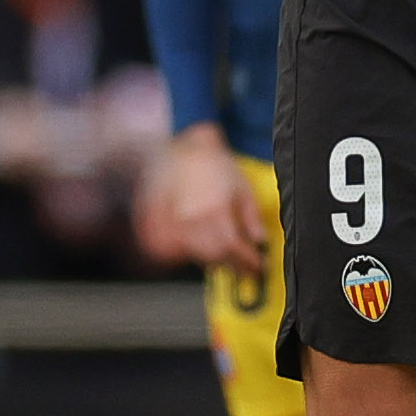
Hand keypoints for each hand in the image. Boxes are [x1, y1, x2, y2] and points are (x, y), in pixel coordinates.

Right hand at [138, 123, 267, 271]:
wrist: (186, 149)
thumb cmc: (216, 166)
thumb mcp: (243, 188)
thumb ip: (251, 218)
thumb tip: (259, 240)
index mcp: (214, 209)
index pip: (233, 248)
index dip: (247, 262)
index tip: (257, 265)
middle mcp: (190, 218)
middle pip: (213, 257)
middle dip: (232, 265)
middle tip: (244, 265)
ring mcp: (170, 221)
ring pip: (192, 254)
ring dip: (210, 260)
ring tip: (223, 254)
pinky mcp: (155, 221)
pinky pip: (166, 248)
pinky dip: (181, 253)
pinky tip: (195, 248)